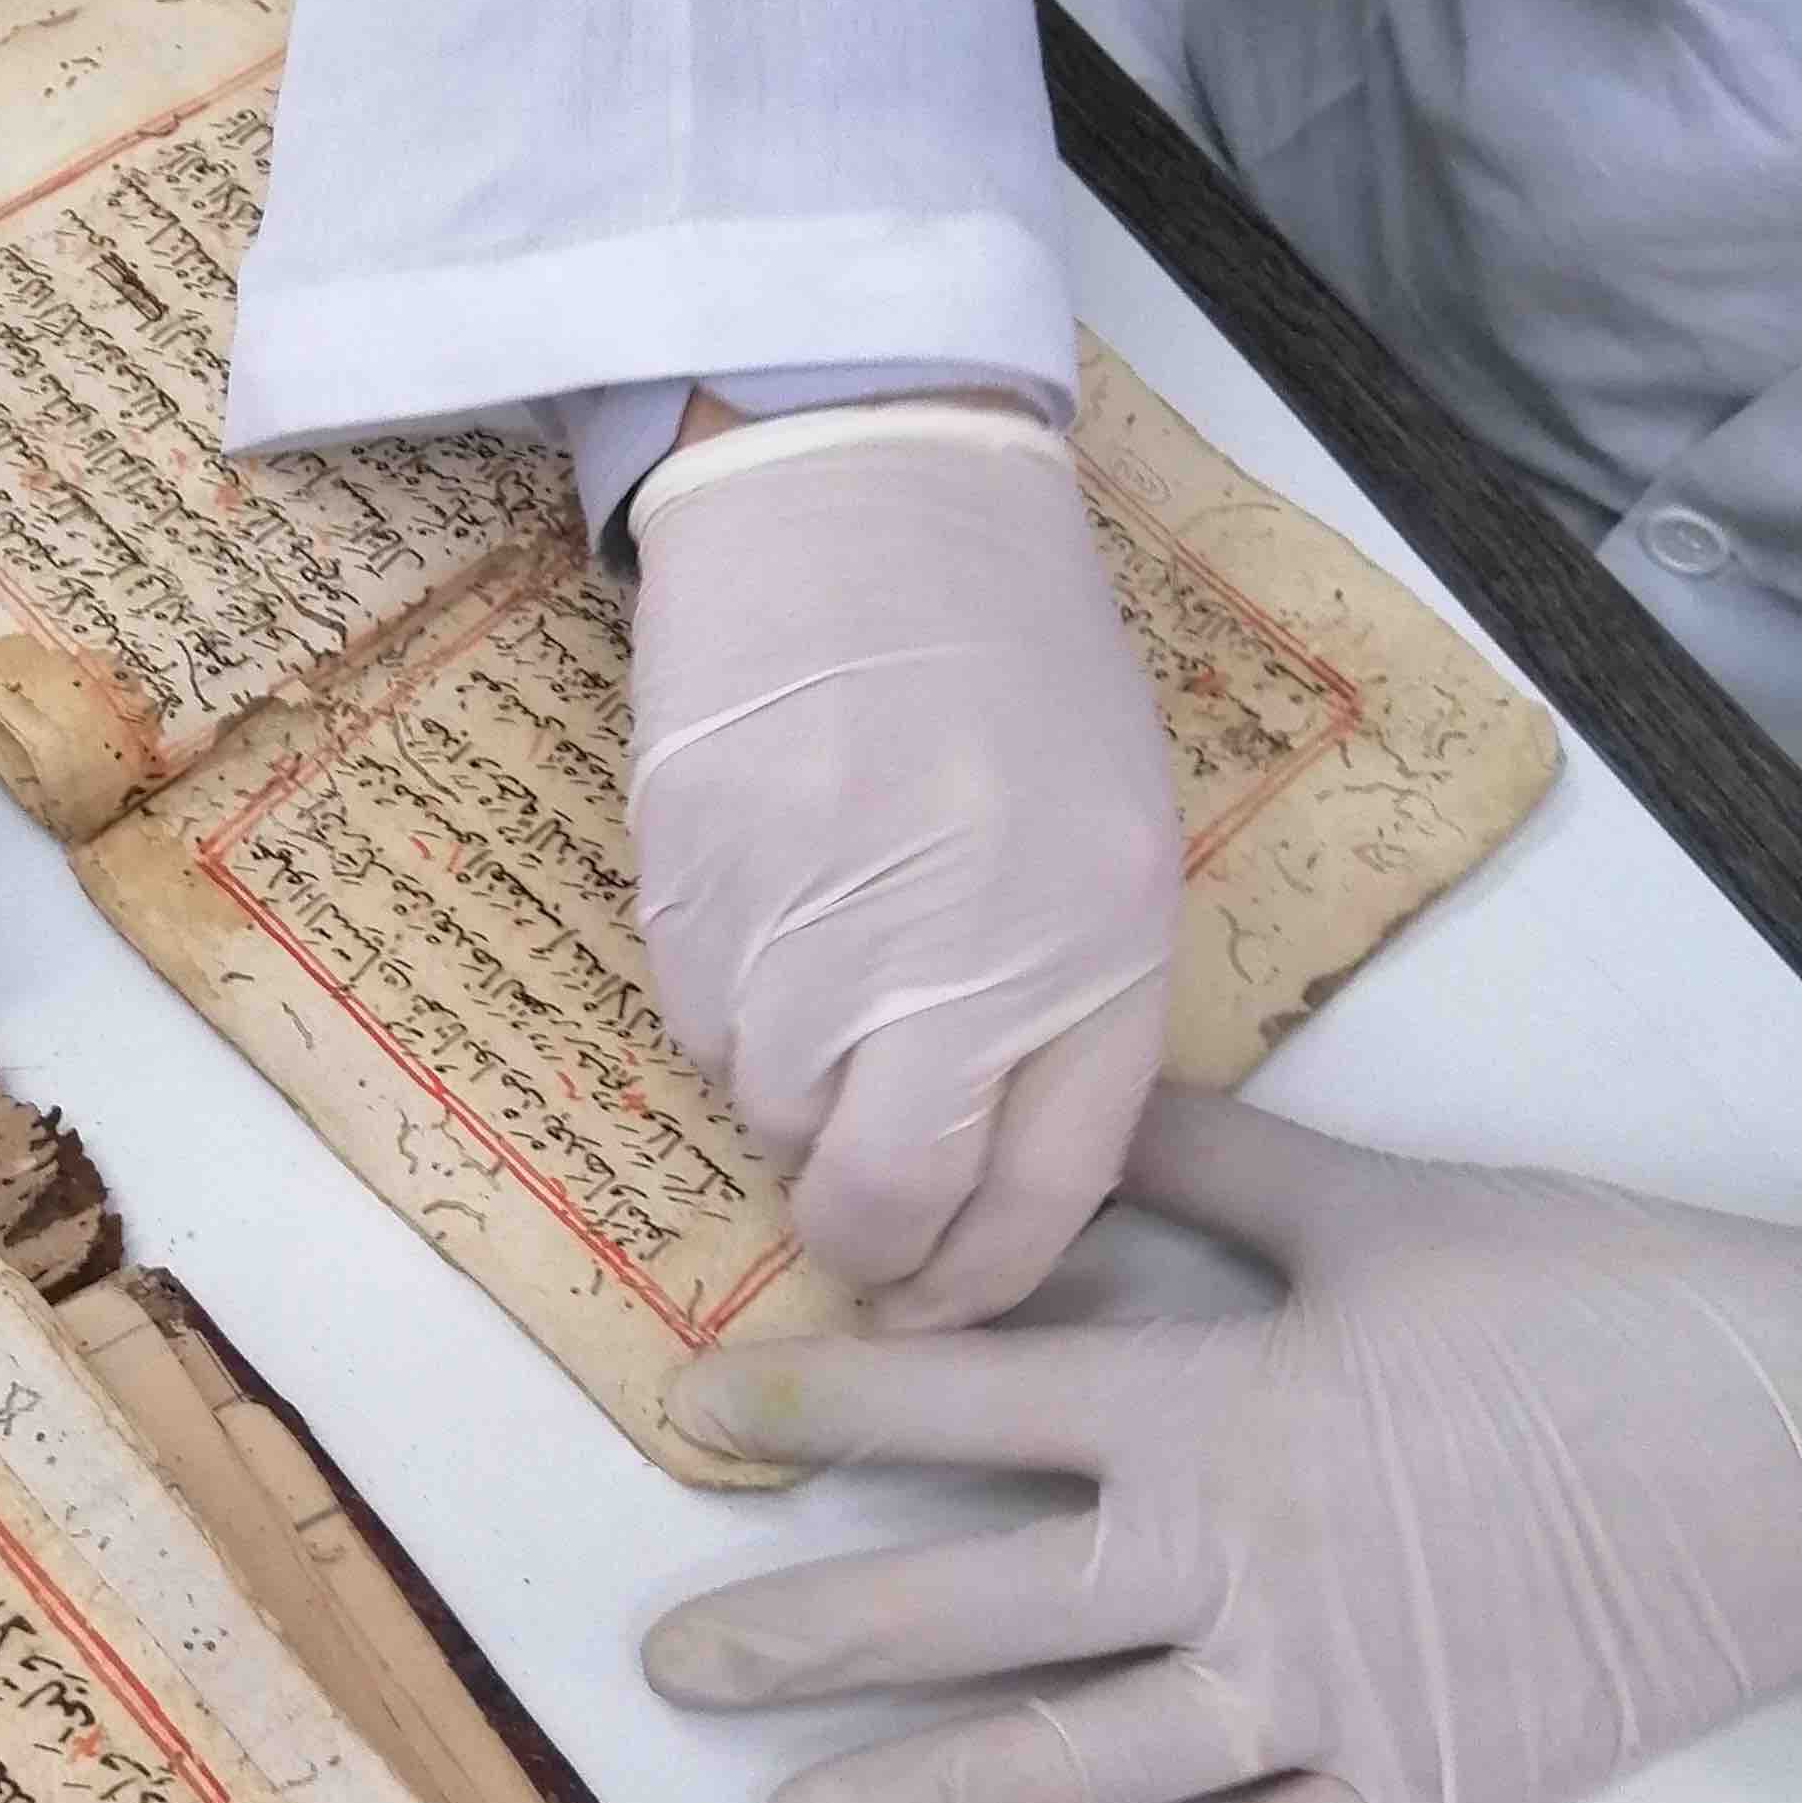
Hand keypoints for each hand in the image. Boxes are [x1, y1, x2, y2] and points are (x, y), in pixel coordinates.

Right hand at [627, 411, 1181, 1323]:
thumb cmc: (1008, 664)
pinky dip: (726, 1019)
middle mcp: (961, 954)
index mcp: (1098, 942)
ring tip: (814, 1004)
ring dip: (788, 1110)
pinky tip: (762, 923)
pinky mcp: (698, 882)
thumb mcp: (1104, 836)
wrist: (866, 495)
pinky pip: (697, 1027)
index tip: (937, 1308)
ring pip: (772, 1119)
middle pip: (885, 1199)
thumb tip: (977, 1170)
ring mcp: (815, 921)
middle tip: (849, 1241)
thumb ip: (1062, 1008)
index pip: (1042, 1197)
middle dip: (861, 1249)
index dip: (978, 1285)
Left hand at [644, 1092, 1801, 1802]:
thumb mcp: (1390, 1209)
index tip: (695, 1413)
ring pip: (1075, 1759)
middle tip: (664, 1673)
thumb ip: (1214, 1173)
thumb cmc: (1601, 1306)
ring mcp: (1319, 1695)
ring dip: (923, 1794)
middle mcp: (1230, 1560)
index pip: (969, 1397)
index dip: (819, 1403)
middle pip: (972, 1604)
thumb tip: (1079, 1107)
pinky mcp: (1419, 1793)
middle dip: (805, 1635)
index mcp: (1216, 1403)